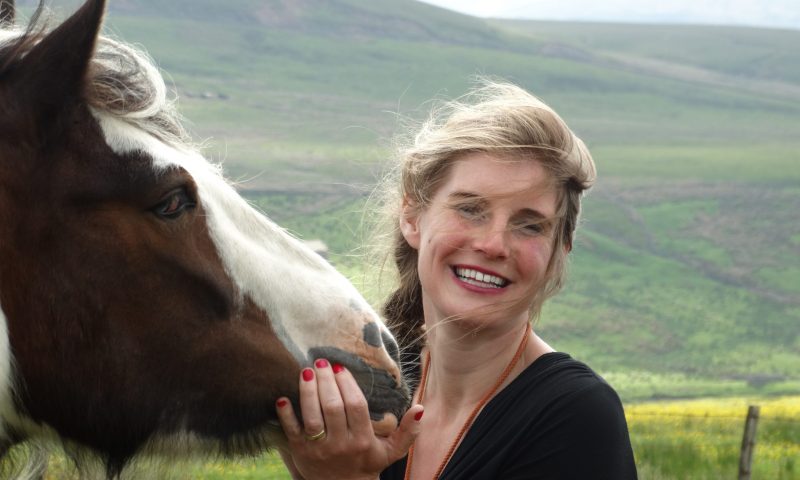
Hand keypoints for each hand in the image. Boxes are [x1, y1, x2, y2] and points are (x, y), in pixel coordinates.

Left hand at [276, 359, 423, 479]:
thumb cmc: (367, 463)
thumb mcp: (391, 451)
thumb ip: (407, 431)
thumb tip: (420, 408)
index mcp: (362, 440)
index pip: (355, 406)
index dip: (347, 384)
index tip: (340, 367)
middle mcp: (341, 445)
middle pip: (332, 407)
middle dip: (325, 381)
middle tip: (321, 361)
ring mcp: (319, 449)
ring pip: (311, 416)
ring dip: (307, 391)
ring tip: (305, 371)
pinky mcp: (300, 453)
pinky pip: (291, 432)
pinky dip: (285, 415)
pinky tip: (282, 398)